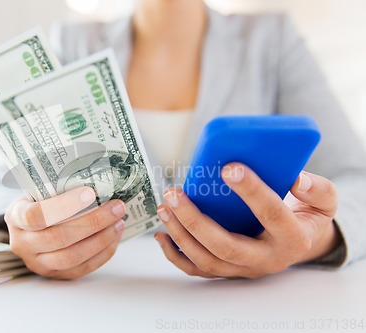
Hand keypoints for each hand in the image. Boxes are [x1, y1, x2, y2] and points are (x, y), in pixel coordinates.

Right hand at [5, 186, 125, 279]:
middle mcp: (22, 243)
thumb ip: (58, 188)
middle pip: (58, 237)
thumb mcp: (38, 191)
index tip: (90, 193)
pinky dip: (102, 254)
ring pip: (71, 257)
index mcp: (16, 216)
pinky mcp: (55, 275)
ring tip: (119, 222)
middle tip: (116, 207)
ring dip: (101, 239)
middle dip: (93, 222)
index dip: (64, 205)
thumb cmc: (39, 203)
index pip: (36, 215)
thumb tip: (98, 180)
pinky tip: (114, 238)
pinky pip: (81, 268)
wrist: (30, 226)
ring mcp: (37, 263)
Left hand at [154, 163, 339, 278]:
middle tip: (174, 194)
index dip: (251, 191)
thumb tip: (296, 179)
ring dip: (180, 234)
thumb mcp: (325, 201)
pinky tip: (161, 234)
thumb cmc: (307, 217)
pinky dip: (175, 255)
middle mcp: (265, 259)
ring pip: (207, 259)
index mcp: (291, 237)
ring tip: (164, 207)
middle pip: (226, 246)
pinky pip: (197, 269)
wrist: (300, 243)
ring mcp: (244, 268)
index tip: (229, 168)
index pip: (271, 214)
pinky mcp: (228, 270)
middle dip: (195, 221)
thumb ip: (318, 189)